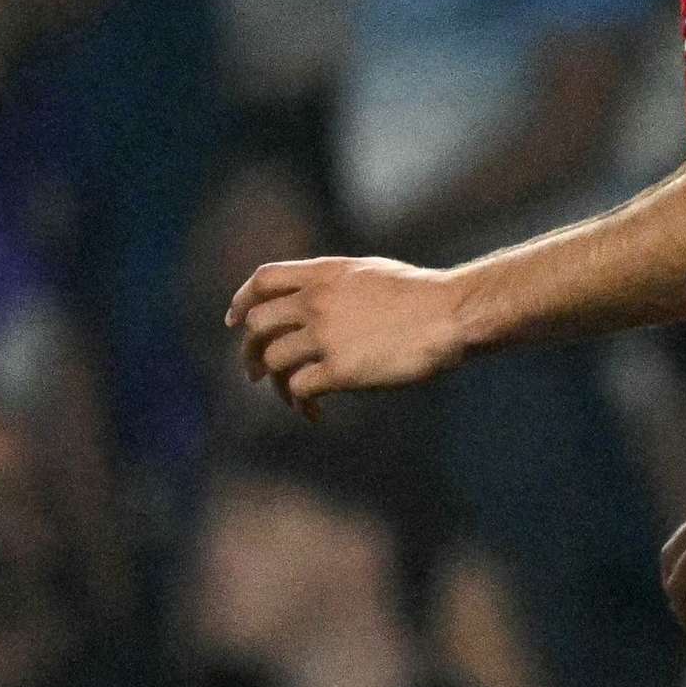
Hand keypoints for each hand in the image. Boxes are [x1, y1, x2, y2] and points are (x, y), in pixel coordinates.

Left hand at [225, 254, 468, 411]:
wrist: (451, 314)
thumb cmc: (421, 296)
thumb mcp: (368, 273)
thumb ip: (332, 283)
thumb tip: (311, 299)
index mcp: (324, 274)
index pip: (263, 280)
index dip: (241, 301)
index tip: (234, 322)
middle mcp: (317, 301)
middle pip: (257, 324)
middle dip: (249, 352)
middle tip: (254, 373)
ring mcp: (326, 335)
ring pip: (272, 361)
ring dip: (275, 385)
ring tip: (293, 399)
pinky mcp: (341, 369)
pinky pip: (298, 389)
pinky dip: (300, 405)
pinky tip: (314, 413)